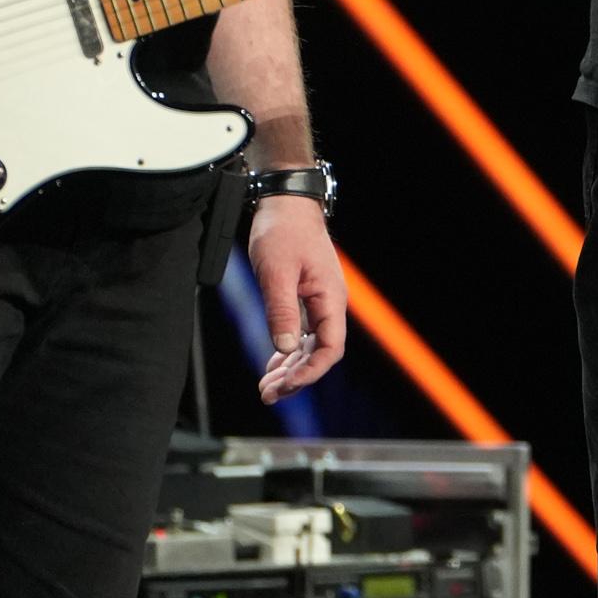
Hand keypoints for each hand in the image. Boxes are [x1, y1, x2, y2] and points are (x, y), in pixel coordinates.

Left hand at [245, 195, 346, 401]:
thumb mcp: (277, 272)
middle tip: (268, 394)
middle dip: (296, 377)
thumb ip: (283, 311)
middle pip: (320, 352)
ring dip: (290, 367)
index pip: (330, 348)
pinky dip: (288, 350)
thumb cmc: (283, 232)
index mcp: (330, 298)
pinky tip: (274, 362)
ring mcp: (318, 300)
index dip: (311, 371)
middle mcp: (329, 303)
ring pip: (310, 345)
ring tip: (267, 386)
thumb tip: (287, 348)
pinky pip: (302, 332)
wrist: (287, 204)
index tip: (286, 385)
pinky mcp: (306, 296)